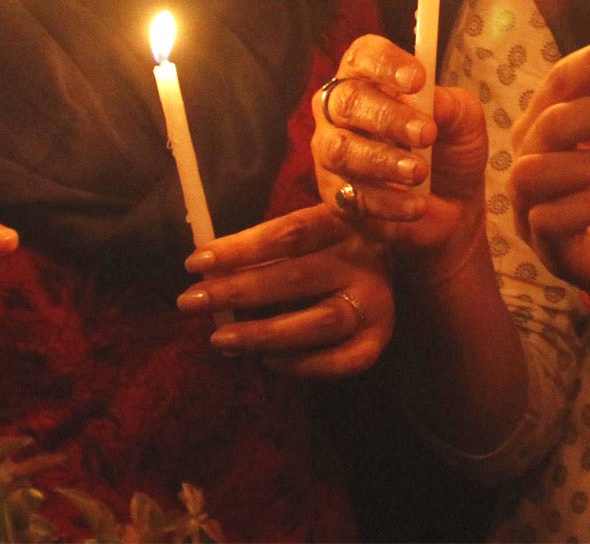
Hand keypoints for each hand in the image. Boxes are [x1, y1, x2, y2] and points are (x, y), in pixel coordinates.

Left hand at [177, 206, 392, 376]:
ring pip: (317, 322)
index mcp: (343, 225)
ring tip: (220, 339)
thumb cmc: (333, 248)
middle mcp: (363, 262)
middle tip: (190, 301)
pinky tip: (266, 361)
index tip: (196, 262)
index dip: (241, 247)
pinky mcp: (376, 340)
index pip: (289, 233)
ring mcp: (373, 303)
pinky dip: (300, 364)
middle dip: (237, 290)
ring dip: (264, 332)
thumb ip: (268, 248)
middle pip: (297, 276)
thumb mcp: (311, 233)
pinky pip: (338, 361)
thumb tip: (207, 269)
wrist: (399, 266)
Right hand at [311, 35, 489, 284]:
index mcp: (370, 78)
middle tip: (426, 133)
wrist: (454, 205)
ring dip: (384, 160)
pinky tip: (418, 204)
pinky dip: (389, 201)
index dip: (385, 63)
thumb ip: (452, 106)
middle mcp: (341, 111)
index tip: (418, 79)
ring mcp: (332, 153)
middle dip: (387, 116)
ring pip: (341, 149)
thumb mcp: (465, 122)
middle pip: (347, 101)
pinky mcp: (335, 196)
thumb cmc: (451, 148)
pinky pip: (352, 196)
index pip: (363, 56)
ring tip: (421, 171)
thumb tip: (431, 101)